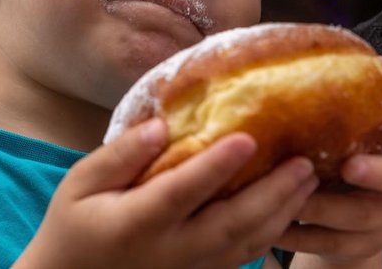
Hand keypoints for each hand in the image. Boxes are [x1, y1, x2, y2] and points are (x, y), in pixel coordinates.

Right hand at [16, 118, 318, 268]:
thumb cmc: (72, 225)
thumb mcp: (80, 184)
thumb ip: (120, 155)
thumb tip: (161, 126)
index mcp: (137, 222)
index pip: (182, 191)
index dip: (215, 166)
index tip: (248, 137)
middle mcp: (169, 249)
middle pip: (230, 224)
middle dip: (272, 194)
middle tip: (305, 163)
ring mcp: (187, 267)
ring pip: (244, 245)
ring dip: (281, 214)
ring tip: (308, 181)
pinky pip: (240, 258)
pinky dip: (269, 234)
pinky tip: (288, 210)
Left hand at [277, 99, 381, 265]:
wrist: (335, 220)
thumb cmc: (335, 155)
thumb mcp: (340, 127)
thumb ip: (343, 97)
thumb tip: (344, 52)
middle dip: (378, 172)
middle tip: (348, 165)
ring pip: (362, 214)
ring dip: (325, 204)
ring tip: (291, 195)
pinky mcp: (360, 245)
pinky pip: (330, 243)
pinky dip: (299, 234)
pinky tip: (271, 224)